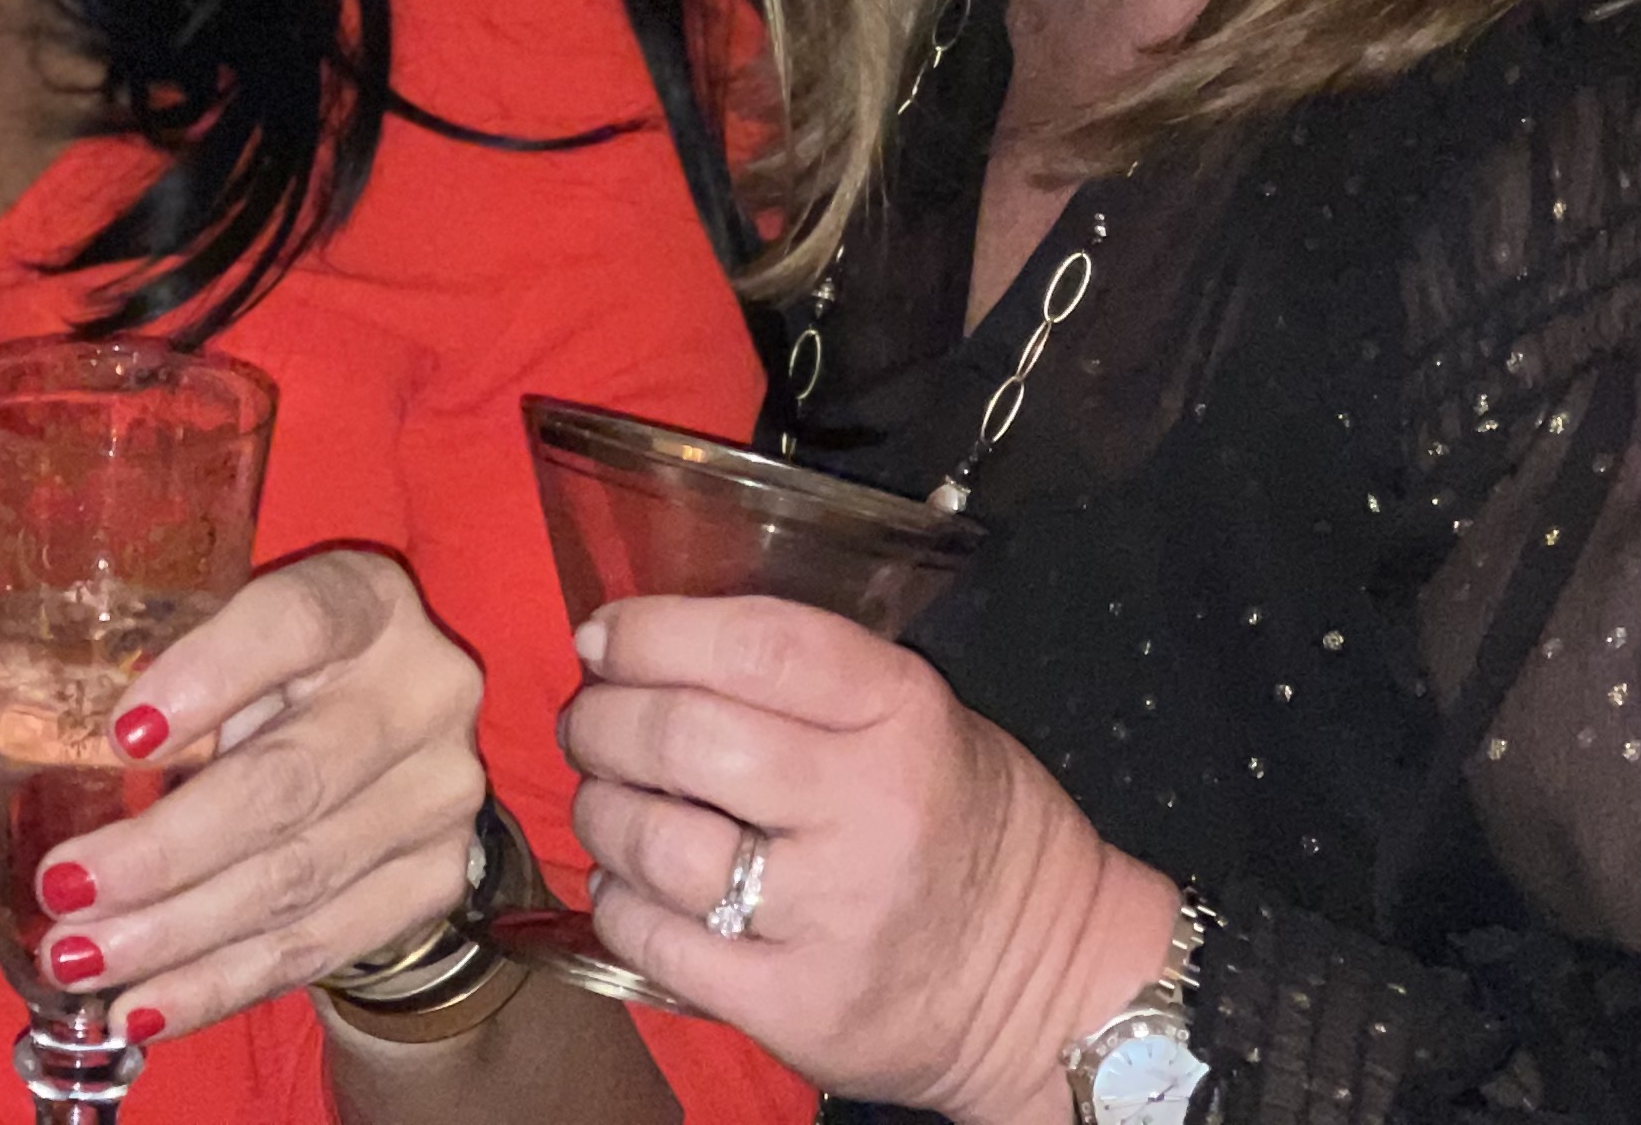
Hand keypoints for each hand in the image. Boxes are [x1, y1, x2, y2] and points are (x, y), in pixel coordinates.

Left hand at [0, 545, 488, 1045]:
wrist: (378, 774)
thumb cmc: (251, 694)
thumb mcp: (182, 664)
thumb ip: (65, 688)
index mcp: (359, 600)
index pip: (296, 621)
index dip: (211, 675)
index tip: (121, 737)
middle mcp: (419, 687)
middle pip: (287, 779)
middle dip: (163, 850)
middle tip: (62, 890)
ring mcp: (439, 793)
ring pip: (296, 877)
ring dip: (176, 933)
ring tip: (80, 960)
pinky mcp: (435, 883)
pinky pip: (316, 947)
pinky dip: (219, 984)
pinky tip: (143, 1005)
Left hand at [560, 596, 1179, 1124]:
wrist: (1052, 987)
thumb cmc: (968, 827)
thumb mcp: (922, 717)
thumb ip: (804, 680)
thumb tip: (647, 647)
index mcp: (904, 715)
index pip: (756, 645)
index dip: (654, 631)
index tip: (603, 638)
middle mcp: (869, 810)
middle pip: (685, 738)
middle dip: (604, 720)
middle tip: (588, 722)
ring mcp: (832, 917)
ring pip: (657, 842)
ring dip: (600, 809)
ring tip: (604, 799)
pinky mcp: (799, 1008)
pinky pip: (660, 942)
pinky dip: (618, 900)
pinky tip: (627, 881)